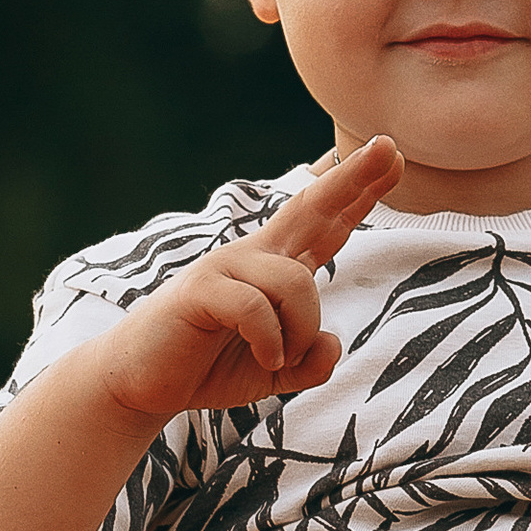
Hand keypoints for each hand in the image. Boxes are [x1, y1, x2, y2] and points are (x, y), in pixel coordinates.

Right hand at [93, 135, 404, 425]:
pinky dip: (271, 339)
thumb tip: (332, 344)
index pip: (324, 223)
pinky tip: (265, 356)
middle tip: (388, 148)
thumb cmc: (207, 367)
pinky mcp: (201, 289)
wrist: (140, 383)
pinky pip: (256, 306)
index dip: (358, 192)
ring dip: (302, 327)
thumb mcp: (275, 372)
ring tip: (281, 356)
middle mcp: (253, 256)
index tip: (391, 157)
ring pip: (296, 280)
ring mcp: (225, 267)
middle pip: (310, 208)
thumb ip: (310, 363)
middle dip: (351, 179)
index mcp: (273, 269)